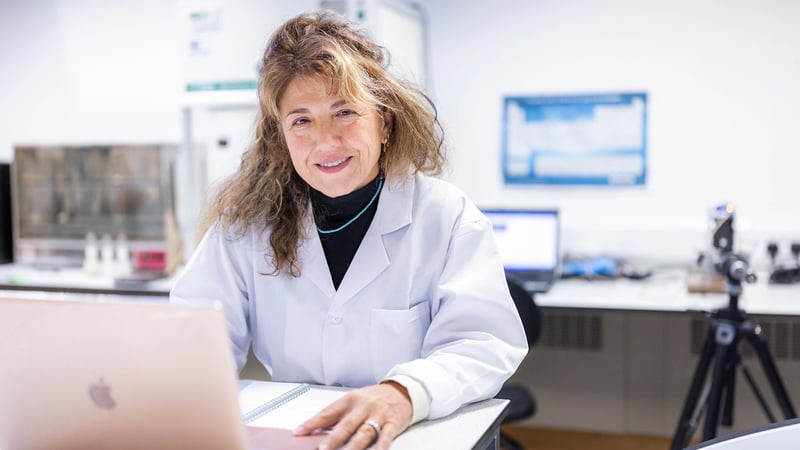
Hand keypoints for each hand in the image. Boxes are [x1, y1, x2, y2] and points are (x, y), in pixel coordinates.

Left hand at [294, 383, 412, 449]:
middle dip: (333, 438)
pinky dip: (382, 445)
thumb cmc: (374, 398)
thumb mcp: (354, 400)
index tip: (298, 432)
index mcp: (349, 400)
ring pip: (364, 432)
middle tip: (322, 449)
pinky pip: (387, 435)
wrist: (402, 390)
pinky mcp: (393, 422)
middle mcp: (363, 407)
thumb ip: (338, 415)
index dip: (312, 423)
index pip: (327, 413)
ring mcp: (378, 415)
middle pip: (346, 425)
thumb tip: (317, 430)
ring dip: (354, 445)